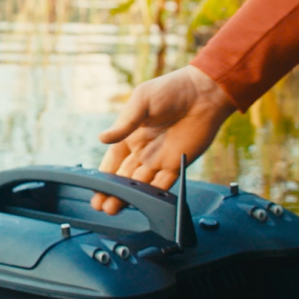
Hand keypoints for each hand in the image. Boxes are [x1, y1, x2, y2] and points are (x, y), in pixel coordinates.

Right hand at [92, 65, 236, 214]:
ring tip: (114, 208)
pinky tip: (142, 204)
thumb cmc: (171, 90)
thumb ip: (124, 124)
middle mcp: (143, 150)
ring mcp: (160, 158)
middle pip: (124, 177)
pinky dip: (154, 195)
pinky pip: (163, 184)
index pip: (112, 161)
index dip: (103, 175)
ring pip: (140, 184)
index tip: (94, 188)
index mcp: (131, 135)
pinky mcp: (177, 164)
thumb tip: (101, 138)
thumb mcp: (142, 100)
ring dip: (129, 197)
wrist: (204, 94)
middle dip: (112, 192)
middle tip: (101, 205)